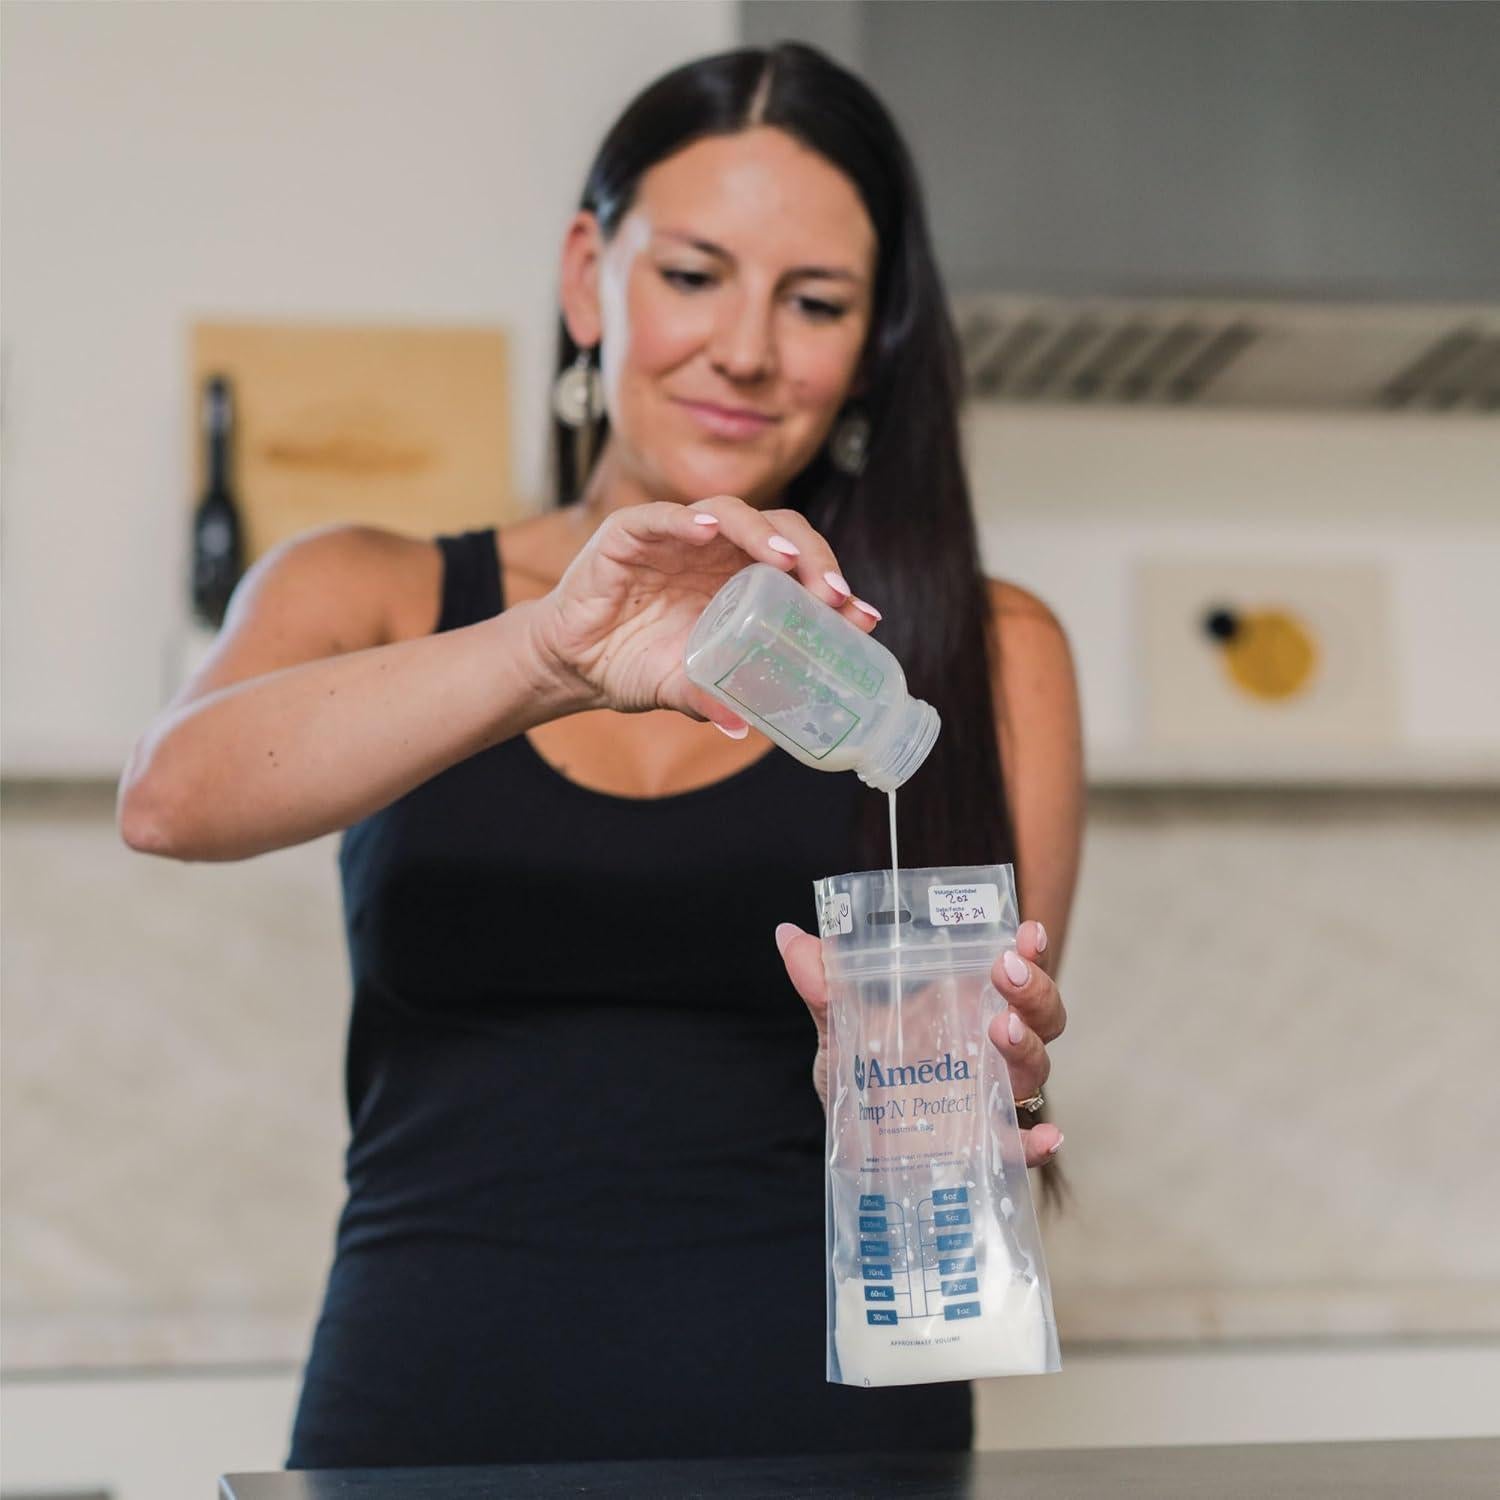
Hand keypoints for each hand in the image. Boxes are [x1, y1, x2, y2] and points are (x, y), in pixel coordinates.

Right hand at [528, 495, 879, 729]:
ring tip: (785, 560)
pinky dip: (685, 519)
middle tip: (832, 593)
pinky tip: (707, 530)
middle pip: (777, 532)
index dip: (831, 583)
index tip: (861, 615)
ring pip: (730, 514)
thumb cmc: (633, 666)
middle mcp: (715, 553)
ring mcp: (675, 538)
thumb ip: (715, 698)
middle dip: (813, 557)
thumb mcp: (684, 688)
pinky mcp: (630, 534)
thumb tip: (745, 726)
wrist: (571, 666)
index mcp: (739, 581)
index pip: (797, 567)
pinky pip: (660, 517)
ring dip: (762, 533)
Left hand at [775, 918, 1065, 1167]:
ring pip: (1034, 1069)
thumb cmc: (863, 1067)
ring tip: (1002, 1029)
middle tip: (1004, 972)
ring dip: (1027, 1046)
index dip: (1031, 951)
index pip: (1016, 970)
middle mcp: (993, 1046)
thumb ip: (821, 983)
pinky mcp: (984, 1145)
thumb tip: (787, 936)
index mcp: (968, 1004)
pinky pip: (1021, 1145)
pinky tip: (1045, 1136)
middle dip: (1033, 990)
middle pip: (1041, 1015)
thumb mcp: (838, 1022)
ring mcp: (993, 1095)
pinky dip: (1036, 1142)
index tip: (1026, 930)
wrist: (851, 1137)